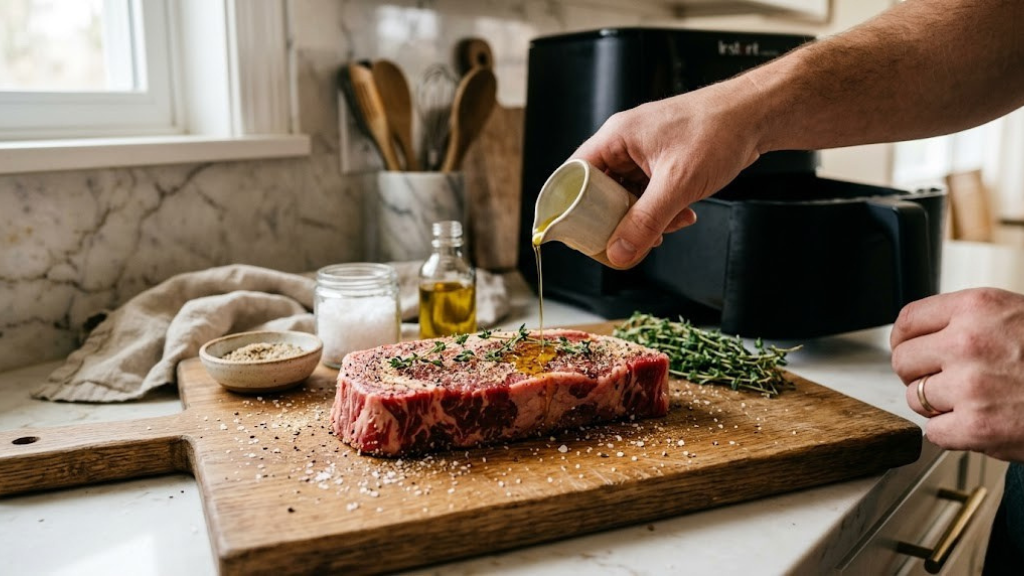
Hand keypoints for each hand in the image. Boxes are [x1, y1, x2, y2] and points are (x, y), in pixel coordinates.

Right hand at [571, 79, 765, 267]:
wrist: (757, 117)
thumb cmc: (719, 129)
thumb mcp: (676, 184)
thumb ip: (645, 221)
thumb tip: (620, 251)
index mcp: (616, 137)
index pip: (575, 174)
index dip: (571, 205)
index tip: (576, 232)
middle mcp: (626, 144)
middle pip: (601, 192)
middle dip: (618, 220)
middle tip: (629, 240)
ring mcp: (645, 154)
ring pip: (628, 197)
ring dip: (646, 218)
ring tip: (670, 224)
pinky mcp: (664, 163)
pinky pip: (650, 194)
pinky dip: (663, 210)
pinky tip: (683, 214)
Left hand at [890, 287, 1023, 461]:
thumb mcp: (1016, 316)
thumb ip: (968, 321)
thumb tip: (921, 334)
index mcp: (977, 308)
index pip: (908, 320)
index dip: (904, 339)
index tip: (908, 348)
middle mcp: (967, 342)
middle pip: (903, 361)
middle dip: (918, 373)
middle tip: (943, 380)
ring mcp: (970, 386)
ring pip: (915, 398)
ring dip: (938, 404)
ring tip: (974, 401)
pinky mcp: (975, 427)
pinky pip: (934, 432)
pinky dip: (951, 433)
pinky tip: (979, 423)